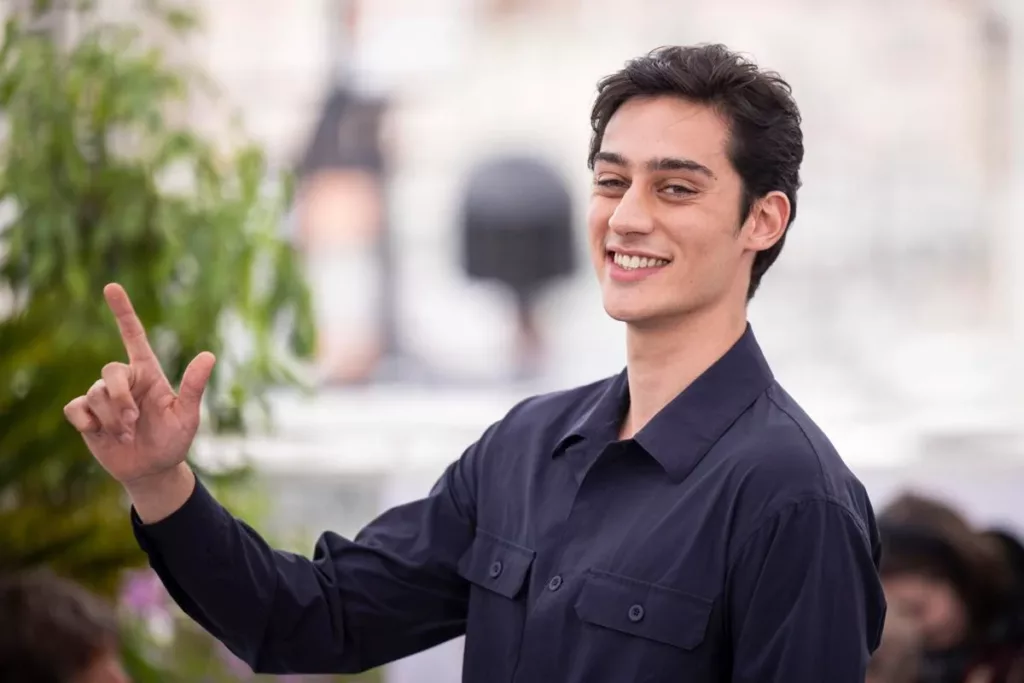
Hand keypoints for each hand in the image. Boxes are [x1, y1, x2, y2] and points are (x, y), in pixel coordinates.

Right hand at [64, 284, 215, 485]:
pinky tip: (99, 433)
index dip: (123, 312)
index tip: (111, 286)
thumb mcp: (187, 415)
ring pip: (96, 395)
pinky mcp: (86, 415)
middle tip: (134, 421)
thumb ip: (194, 386)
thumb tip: (209, 355)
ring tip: (127, 434)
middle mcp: (125, 381)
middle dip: (120, 398)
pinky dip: (87, 422)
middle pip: (110, 371)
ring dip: (112, 419)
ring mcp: (103, 397)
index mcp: (149, 374)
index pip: (133, 336)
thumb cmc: (174, 440)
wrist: (152, 469)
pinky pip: (75, 408)